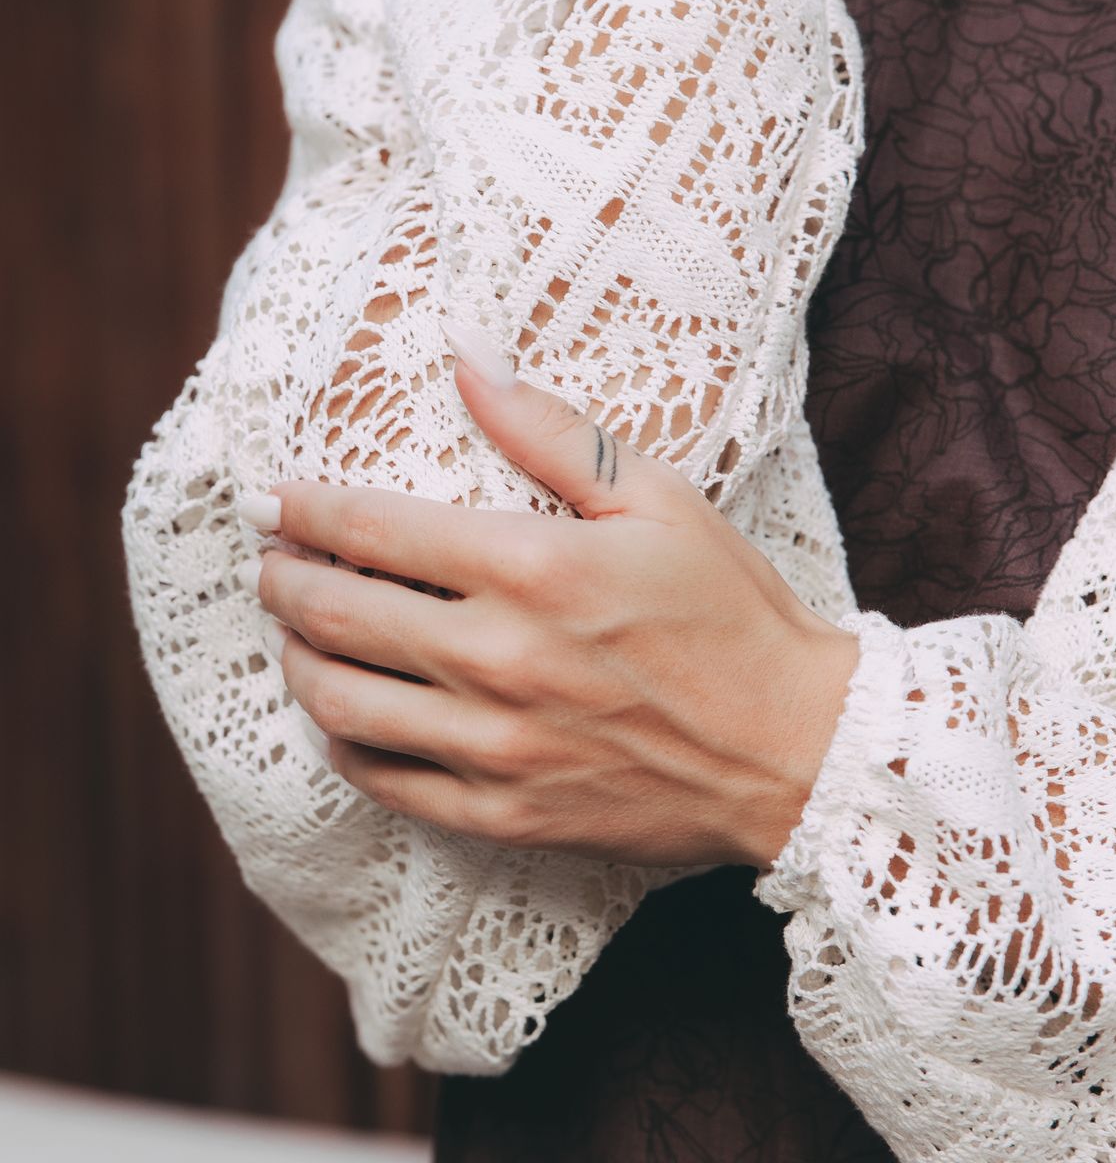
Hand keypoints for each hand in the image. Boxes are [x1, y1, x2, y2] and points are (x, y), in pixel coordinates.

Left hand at [242, 334, 859, 870]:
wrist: (793, 748)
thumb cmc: (731, 611)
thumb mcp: (658, 498)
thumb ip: (549, 429)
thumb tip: (467, 356)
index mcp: (534, 568)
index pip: (376, 529)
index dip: (305, 509)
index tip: (269, 498)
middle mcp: (499, 659)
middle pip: (340, 615)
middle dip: (284, 582)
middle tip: (270, 562)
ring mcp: (496, 747)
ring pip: (344, 705)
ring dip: (298, 662)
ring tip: (294, 634)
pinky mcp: (505, 813)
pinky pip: (387, 784)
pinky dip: (344, 746)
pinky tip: (342, 720)